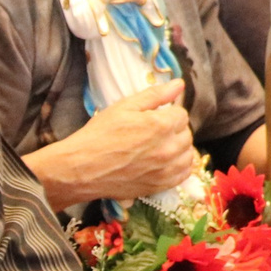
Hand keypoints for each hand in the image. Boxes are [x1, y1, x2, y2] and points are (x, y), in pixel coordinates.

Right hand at [50, 81, 194, 205]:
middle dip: (174, 129)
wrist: (82, 169)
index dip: (168, 113)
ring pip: (188, 155)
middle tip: (155, 131)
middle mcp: (168, 149)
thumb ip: (154, 95)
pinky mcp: (159, 186)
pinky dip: (180, 166)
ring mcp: (165, 170)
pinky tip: (167, 162)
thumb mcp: (123, 107)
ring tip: (161, 146)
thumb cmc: (99, 135)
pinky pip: (183, 174)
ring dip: (179, 148)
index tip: (155, 116)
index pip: (181, 114)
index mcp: (160, 125)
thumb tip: (179, 84)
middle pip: (186, 134)